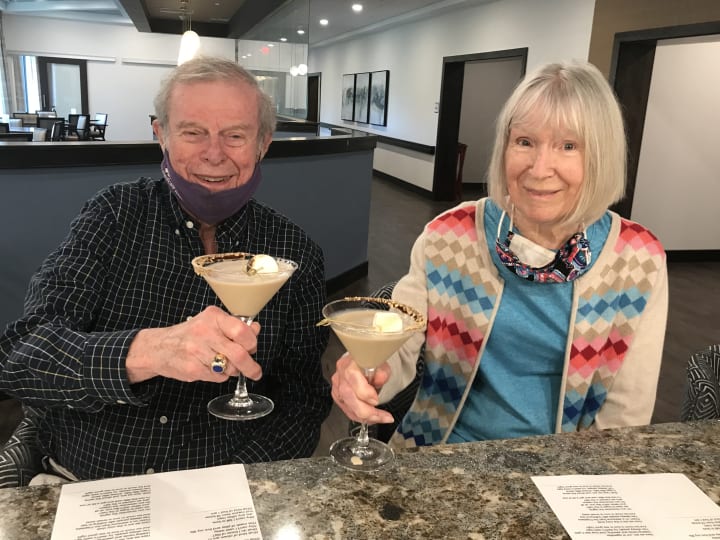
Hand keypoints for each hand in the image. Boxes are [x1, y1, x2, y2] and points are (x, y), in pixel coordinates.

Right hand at [126, 306, 260, 383]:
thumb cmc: (189, 335)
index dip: (252, 342)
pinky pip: (218, 378)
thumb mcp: (211, 323)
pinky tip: (211, 368)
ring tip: (225, 364)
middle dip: (251, 366)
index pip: (242, 331)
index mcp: (213, 317)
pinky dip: (220, 376)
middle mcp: (204, 332)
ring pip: (230, 368)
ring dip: (233, 370)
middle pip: (239, 354)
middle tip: (254, 371)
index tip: (253, 347)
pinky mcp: (192, 368)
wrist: (158, 347)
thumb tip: (255, 329)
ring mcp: (197, 351)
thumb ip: (235, 326)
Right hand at [331, 353, 393, 424]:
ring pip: (348, 406)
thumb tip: (380, 379)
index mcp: (349, 364)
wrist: (361, 365)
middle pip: (348, 396)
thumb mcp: (380, 363)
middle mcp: (340, 376)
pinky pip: (348, 411)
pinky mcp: (338, 398)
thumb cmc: (370, 363)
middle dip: (366, 410)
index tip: (376, 400)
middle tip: (381, 416)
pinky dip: (360, 417)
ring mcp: (337, 388)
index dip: (364, 392)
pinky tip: (371, 417)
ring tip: (380, 418)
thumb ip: (381, 371)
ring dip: (366, 416)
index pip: (353, 379)